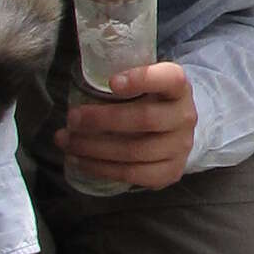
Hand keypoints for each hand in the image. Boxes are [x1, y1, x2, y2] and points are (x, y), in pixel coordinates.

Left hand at [55, 59, 197, 192]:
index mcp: (179, 88)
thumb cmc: (151, 102)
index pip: (170, 79)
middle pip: (144, 119)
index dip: (143, 79)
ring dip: (94, 148)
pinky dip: (102, 169)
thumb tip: (80, 83)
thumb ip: (124, 80)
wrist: (176, 132)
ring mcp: (181, 147)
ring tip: (67, 141)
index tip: (112, 82)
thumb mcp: (147, 84)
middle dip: (102, 119)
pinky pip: (132, 174)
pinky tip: (80, 161)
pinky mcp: (170, 172)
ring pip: (135, 151)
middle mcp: (185, 117)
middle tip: (72, 118)